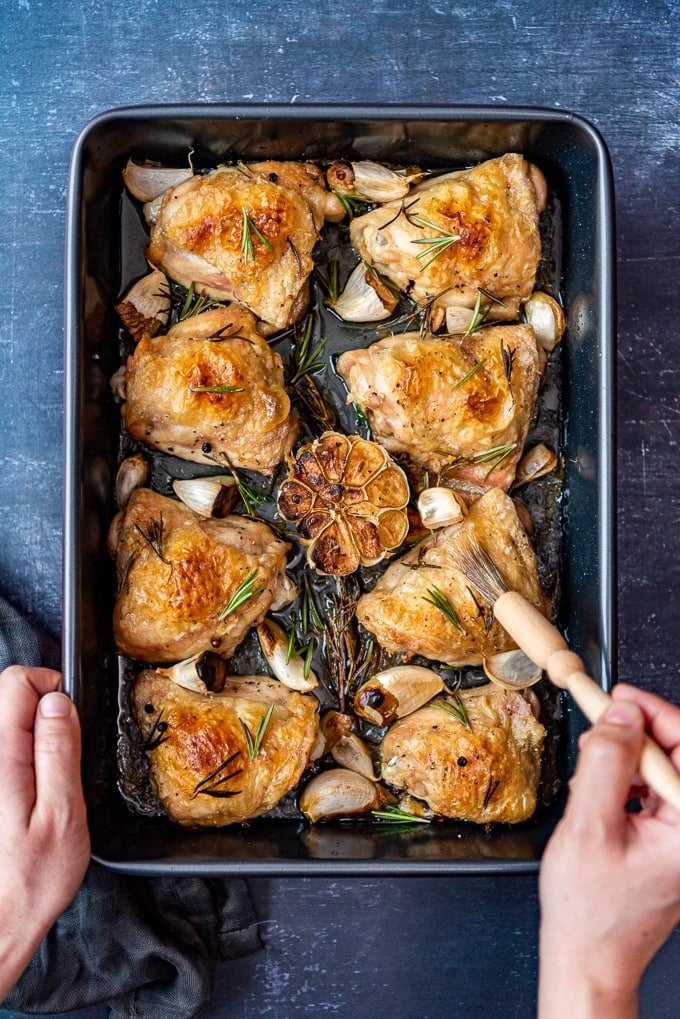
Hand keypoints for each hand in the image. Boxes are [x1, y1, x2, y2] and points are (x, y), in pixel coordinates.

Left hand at [0, 666, 89, 998]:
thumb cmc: (31, 879)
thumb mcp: (62, 813)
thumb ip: (59, 751)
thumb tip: (59, 702)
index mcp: (1, 758)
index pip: (16, 682)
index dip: (51, 689)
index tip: (69, 720)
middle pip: (8, 698)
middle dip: (42, 715)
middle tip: (60, 761)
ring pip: (7, 725)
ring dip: (31, 740)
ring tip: (45, 784)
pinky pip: (6, 753)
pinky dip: (21, 761)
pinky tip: (28, 797)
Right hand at [538, 685, 679, 1017]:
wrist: (587, 956)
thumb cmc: (591, 912)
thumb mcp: (589, 827)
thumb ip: (605, 764)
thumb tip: (619, 715)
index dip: (654, 713)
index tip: (618, 699)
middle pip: (674, 754)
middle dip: (633, 737)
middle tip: (597, 733)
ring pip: (658, 769)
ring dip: (623, 761)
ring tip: (590, 779)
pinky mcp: (668, 838)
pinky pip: (650, 790)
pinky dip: (621, 782)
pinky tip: (597, 798)